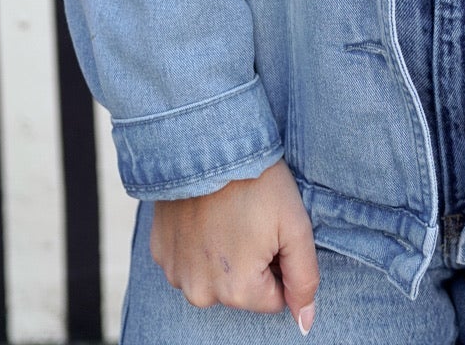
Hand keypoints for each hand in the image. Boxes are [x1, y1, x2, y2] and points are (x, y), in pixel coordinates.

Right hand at [150, 158, 319, 328]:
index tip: (271, 230)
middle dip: (251, 262)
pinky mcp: (160, 251)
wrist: (206, 141)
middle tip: (250, 218)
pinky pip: (188, 261)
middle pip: (242, 291)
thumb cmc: (256, 182)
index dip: (279, 262)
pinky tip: (204, 213)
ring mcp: (176, 273)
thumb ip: (305, 279)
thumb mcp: (296, 226)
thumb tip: (305, 322)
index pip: (274, 297)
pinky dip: (198, 243)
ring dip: (223, 255)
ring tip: (227, 214)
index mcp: (238, 291)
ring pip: (214, 278)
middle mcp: (202, 293)